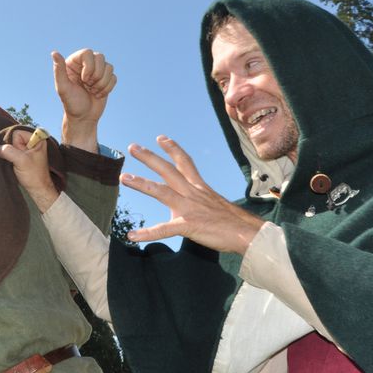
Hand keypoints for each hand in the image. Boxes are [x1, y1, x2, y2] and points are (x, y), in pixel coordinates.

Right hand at [0, 129, 59, 212]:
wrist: (38, 189)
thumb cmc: (34, 175)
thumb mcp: (21, 161)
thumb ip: (8, 151)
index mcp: (37, 138)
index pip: (17, 133)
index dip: (15, 145)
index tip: (22, 156)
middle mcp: (33, 141)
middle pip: (13, 139)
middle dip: (12, 150)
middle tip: (19, 160)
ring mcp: (28, 148)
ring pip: (11, 146)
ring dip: (11, 155)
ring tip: (18, 163)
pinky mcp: (23, 155)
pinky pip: (12, 151)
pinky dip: (11, 158)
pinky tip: (15, 164)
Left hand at [53, 49, 115, 151]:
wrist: (83, 118)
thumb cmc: (71, 103)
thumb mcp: (63, 88)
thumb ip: (59, 70)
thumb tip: (54, 53)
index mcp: (74, 62)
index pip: (87, 53)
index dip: (89, 66)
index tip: (84, 80)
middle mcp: (86, 64)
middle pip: (100, 57)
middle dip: (96, 75)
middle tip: (87, 86)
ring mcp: (97, 71)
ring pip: (109, 67)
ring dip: (102, 83)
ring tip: (92, 91)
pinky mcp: (106, 79)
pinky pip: (114, 77)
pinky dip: (107, 88)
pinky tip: (98, 94)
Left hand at [120, 136, 264, 253]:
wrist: (248, 234)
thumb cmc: (235, 222)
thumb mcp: (216, 204)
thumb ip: (202, 201)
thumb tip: (196, 206)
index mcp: (200, 187)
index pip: (185, 162)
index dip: (172, 149)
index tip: (160, 138)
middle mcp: (193, 193)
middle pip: (168, 170)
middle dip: (150, 158)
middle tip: (132, 147)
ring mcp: (189, 208)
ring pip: (161, 191)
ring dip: (142, 184)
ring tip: (125, 178)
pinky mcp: (188, 225)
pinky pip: (163, 229)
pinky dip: (147, 233)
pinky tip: (132, 235)